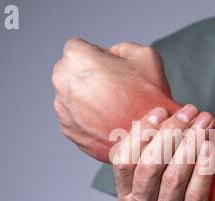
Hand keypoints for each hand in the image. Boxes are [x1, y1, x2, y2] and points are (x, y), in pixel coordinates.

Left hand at [52, 37, 175, 161]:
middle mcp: (62, 82)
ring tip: (113, 108)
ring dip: (87, 98)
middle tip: (113, 88)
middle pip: (70, 71)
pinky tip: (108, 121)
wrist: (151, 140)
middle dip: (88, 76)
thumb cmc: (149, 98)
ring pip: (71, 95)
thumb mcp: (146, 56)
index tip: (111, 68)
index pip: (78, 46)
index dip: (98, 55)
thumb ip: (121, 48)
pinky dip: (87, 119)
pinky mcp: (68, 130)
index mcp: (77, 58)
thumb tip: (111, 55)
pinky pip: (74, 117)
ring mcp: (63, 109)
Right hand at [112, 104, 214, 200]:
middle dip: (169, 132)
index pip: (122, 161)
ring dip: (189, 143)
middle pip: (149, 165)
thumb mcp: (149, 196)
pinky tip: (210, 145)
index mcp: (128, 198)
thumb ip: (150, 165)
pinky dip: (203, 166)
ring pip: (173, 176)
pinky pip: (197, 193)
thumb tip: (162, 120)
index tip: (158, 110)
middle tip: (188, 111)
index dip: (139, 133)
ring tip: (204, 121)